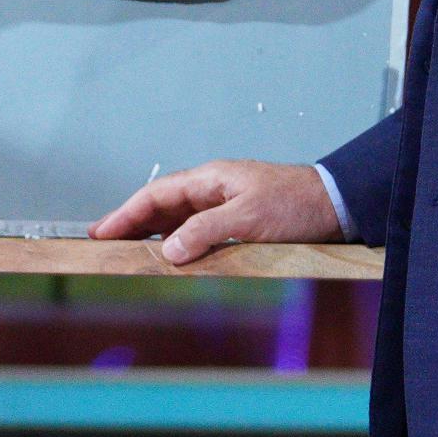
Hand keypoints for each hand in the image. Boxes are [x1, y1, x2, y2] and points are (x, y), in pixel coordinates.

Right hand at [88, 158, 341, 264]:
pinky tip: (173, 256)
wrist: (336, 203)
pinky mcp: (238, 220)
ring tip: (129, 252)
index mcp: (209, 179)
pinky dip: (179, 242)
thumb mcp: (249, 218)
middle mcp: (212, 189)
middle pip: (161, 205)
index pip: (156, 195)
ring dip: (153, 234)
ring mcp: (224, 204)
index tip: (101, 232)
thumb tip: (168, 250)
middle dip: (131, 223)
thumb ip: (206, 231)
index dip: (125, 213)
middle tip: (104, 244)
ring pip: (178, 218)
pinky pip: (198, 230)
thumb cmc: (296, 204)